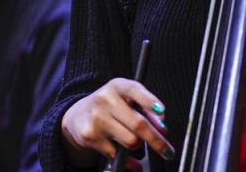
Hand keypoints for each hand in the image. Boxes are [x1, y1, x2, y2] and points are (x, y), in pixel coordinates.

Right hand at [60, 78, 175, 168]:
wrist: (78, 116)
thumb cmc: (109, 106)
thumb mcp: (126, 99)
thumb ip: (146, 109)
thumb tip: (161, 127)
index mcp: (118, 86)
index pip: (135, 90)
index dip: (149, 101)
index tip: (162, 111)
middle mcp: (106, 100)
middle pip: (138, 124)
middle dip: (157, 141)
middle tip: (168, 150)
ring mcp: (97, 118)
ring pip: (130, 141)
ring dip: (138, 146)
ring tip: (134, 141)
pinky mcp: (91, 136)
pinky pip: (117, 154)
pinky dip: (127, 159)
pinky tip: (127, 156)